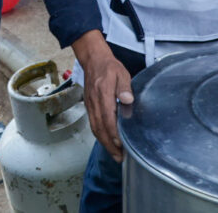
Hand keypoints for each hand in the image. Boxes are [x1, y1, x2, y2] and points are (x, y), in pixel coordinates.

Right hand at [73, 31, 132, 161]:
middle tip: (119, 157)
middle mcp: (94, 102)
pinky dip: (100, 135)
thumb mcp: (121, 73)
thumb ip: (124, 87)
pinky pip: (93, 124)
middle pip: (100, 128)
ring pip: (95, 128)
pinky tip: (107, 141)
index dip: (113, 133)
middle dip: (109, 145)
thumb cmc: (109, 67)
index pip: (107, 117)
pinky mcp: (89, 106)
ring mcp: (90, 105)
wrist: (93, 60)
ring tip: (115, 154)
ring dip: (104, 143)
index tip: (121, 144)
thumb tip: (127, 99)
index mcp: (103, 93)